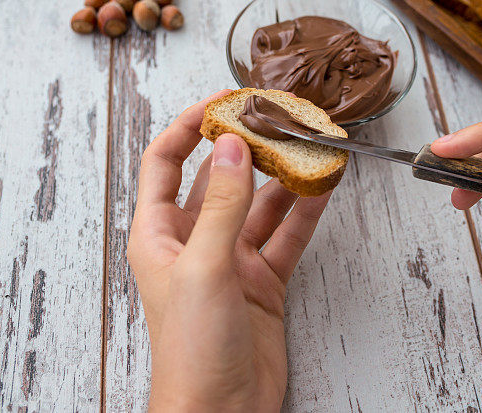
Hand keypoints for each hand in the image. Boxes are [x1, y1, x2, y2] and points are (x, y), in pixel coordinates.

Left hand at [127, 90, 331, 410]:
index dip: (189, 126)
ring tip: (308, 145)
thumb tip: (231, 145)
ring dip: (283, 177)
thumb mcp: (203, 267)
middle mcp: (194, 241)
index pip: (164, 162)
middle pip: (218, 178)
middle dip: (246, 146)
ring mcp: (231, 261)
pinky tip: (322, 188)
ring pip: (259, 205)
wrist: (222, 412)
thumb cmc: (191, 350)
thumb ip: (220, 205)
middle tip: (276, 117)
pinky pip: (286, 236)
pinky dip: (304, 212)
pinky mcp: (262, 281)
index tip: (221, 100)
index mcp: (159, 234)